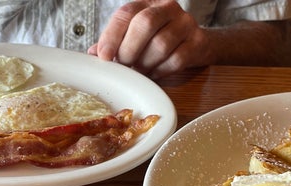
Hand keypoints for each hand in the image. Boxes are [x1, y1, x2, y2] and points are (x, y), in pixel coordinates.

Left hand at [88, 0, 210, 78]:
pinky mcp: (197, 42)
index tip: (104, 56)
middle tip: (124, 65)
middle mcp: (168, 8)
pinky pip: (176, 60)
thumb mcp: (134, 35)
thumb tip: (93, 54)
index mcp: (147, 3)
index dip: (112, 35)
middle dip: (129, 49)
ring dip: (145, 63)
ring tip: (140, 70)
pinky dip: (160, 71)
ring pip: (161, 44)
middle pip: (145, 24)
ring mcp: (186, 23)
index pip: (126, 13)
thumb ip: (114, 41)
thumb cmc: (159, 38)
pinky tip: (154, 73)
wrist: (196, 43)